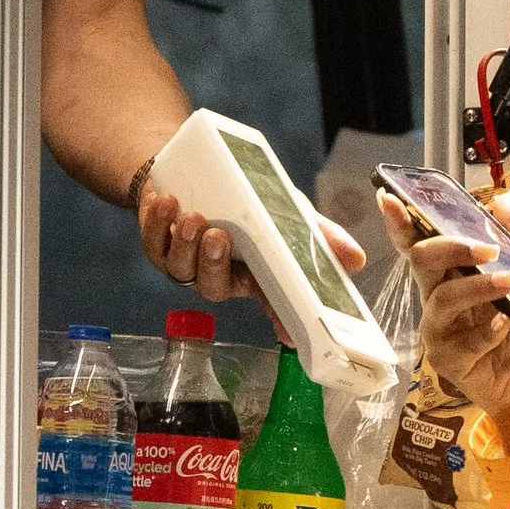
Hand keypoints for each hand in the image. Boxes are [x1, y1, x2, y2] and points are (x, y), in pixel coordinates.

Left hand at [139, 184, 364, 314]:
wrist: (198, 171)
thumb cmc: (248, 201)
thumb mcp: (287, 211)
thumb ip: (317, 236)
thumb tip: (356, 259)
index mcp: (254, 275)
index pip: (271, 306)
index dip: (281, 323)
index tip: (291, 337)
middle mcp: (219, 275)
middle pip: (213, 286)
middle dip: (214, 263)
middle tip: (220, 235)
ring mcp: (185, 262)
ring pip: (180, 267)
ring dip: (185, 241)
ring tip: (193, 215)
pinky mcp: (157, 244)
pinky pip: (153, 242)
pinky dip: (157, 223)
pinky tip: (164, 203)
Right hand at [376, 187, 509, 449]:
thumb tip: (504, 200)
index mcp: (454, 273)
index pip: (422, 243)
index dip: (403, 222)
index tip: (392, 200)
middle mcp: (439, 298)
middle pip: (423, 260)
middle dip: (450, 246)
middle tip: (489, 248)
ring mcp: (440, 330)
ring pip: (443, 298)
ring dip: (478, 287)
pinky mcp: (448, 360)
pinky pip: (463, 341)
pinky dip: (489, 330)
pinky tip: (505, 327)